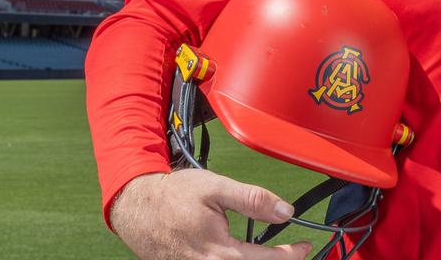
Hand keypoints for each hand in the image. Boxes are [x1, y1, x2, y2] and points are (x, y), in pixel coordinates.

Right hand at [110, 169, 313, 258]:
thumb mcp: (216, 188)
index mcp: (220, 252)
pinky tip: (242, 253)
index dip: (291, 255)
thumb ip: (252, 200)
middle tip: (292, 252)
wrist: (135, 208)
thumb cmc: (173, 196)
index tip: (305, 247)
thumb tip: (284, 211)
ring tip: (271, 254)